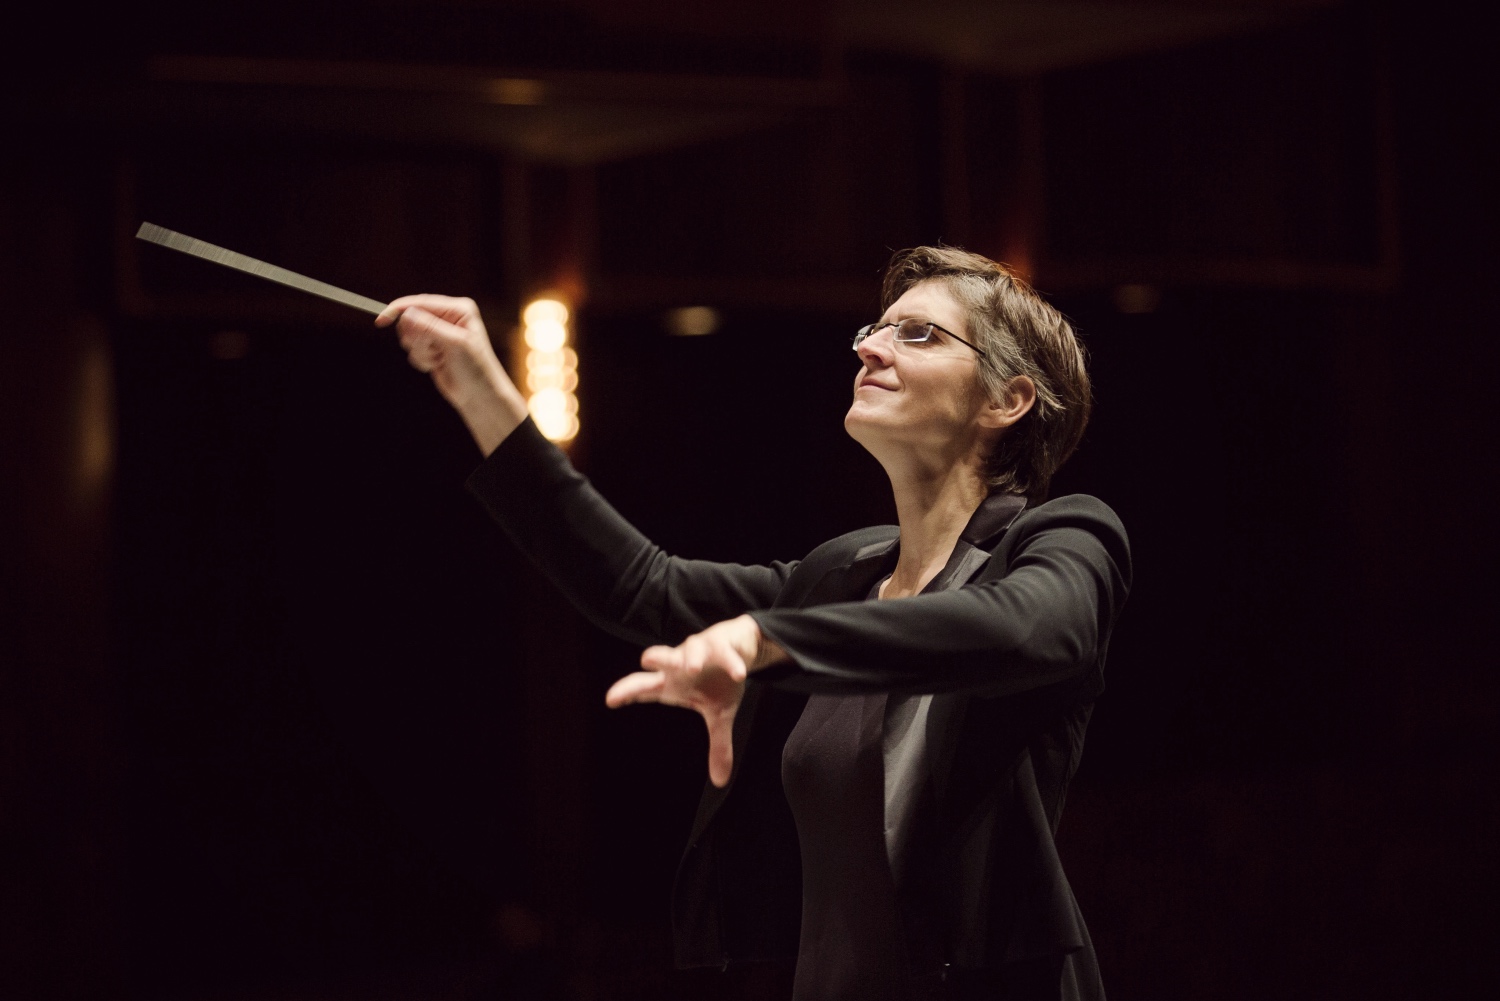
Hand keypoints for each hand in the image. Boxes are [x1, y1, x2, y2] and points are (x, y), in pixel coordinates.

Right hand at [375, 295, 528, 453]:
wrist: (479, 395)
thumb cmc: (475, 369)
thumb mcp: (454, 344)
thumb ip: (429, 328)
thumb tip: (406, 314)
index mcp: (457, 309)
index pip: (421, 303)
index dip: (399, 310)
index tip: (381, 321)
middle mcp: (447, 317)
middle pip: (410, 319)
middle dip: (417, 339)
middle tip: (434, 350)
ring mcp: (438, 332)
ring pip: (409, 336)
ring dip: (421, 352)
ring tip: (439, 359)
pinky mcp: (432, 347)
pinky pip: (412, 350)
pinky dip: (421, 359)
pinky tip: (437, 365)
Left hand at [605, 615, 785, 787]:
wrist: (738, 647)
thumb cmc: (718, 680)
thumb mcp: (719, 714)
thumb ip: (718, 745)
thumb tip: (721, 782)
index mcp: (673, 684)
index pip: (644, 688)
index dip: (628, 692)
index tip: (610, 700)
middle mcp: (681, 665)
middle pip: (660, 661)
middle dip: (653, 661)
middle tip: (644, 662)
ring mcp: (700, 651)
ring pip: (690, 650)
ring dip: (689, 658)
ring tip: (691, 669)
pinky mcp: (721, 644)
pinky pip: (725, 653)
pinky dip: (731, 663)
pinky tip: (737, 674)